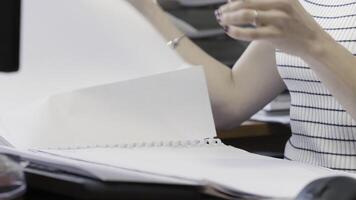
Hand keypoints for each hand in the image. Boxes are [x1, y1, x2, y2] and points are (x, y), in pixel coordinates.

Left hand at [216, 0, 331, 56]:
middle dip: (229, 7)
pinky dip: (236, 31)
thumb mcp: (282, 5)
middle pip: (246, 2)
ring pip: (247, 16)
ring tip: (221, 20)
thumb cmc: (294, 22)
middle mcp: (281, 3)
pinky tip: (228, 31)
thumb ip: (260, 2)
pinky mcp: (276, 35)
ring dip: (230, 17)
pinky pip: (251, 33)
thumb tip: (233, 0)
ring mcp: (279, 20)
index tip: (226, 3)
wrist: (313, 40)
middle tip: (219, 12)